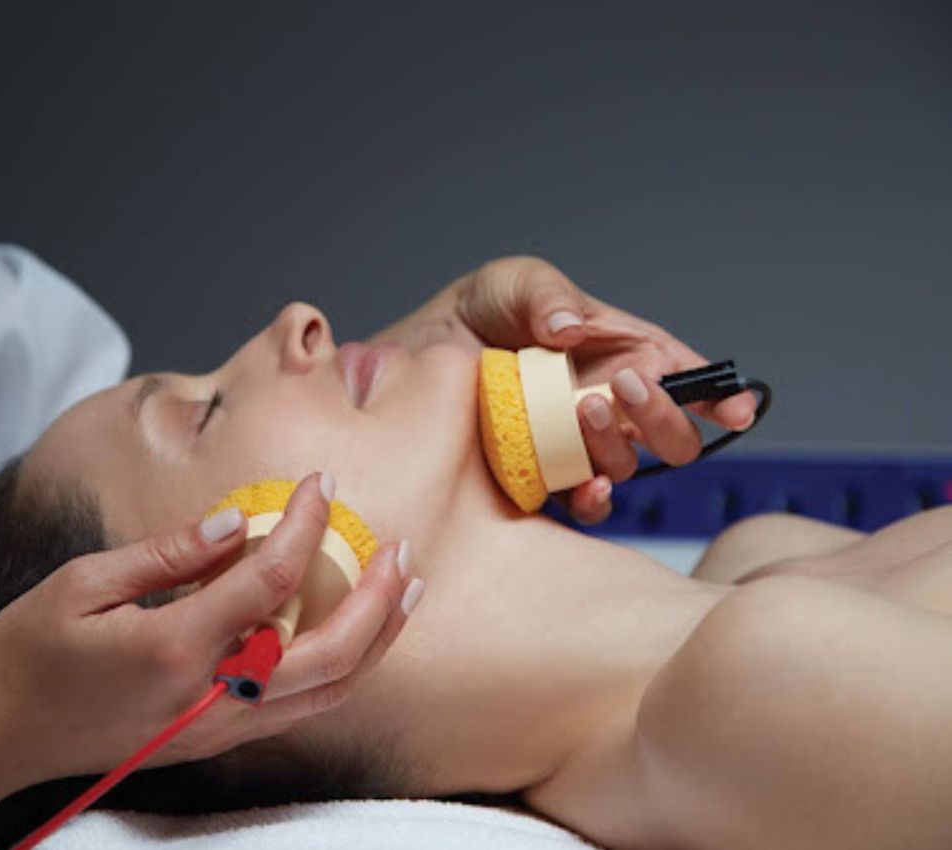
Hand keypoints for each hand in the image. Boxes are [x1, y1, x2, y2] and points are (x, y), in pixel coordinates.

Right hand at [0, 472, 414, 787]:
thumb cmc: (29, 652)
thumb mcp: (84, 583)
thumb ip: (170, 552)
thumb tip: (241, 522)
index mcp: (173, 649)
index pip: (269, 580)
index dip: (306, 524)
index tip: (321, 482)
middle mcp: (208, 698)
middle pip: (329, 655)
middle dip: (377, 600)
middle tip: (399, 549)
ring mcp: (217, 728)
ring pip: (328, 693)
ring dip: (377, 642)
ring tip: (405, 592)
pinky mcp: (214, 739)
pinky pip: (301, 710)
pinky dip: (342, 671)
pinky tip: (357, 636)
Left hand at [375, 257, 757, 523]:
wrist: (415, 359)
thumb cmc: (476, 311)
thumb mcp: (512, 282)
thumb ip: (548, 295)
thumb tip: (571, 331)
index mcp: (621, 351)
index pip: (684, 376)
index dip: (720, 395)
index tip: (737, 409)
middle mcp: (608, 403)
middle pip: (669, 431)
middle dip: (663, 414)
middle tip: (622, 386)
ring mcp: (577, 446)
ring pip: (628, 465)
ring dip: (616, 444)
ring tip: (579, 409)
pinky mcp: (544, 478)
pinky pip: (584, 503)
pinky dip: (593, 500)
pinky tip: (585, 487)